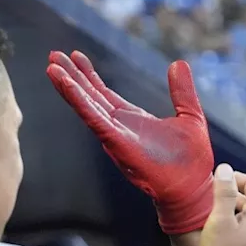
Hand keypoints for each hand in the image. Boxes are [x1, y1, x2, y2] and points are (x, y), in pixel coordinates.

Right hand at [46, 50, 213, 233]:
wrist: (194, 190)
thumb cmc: (192, 162)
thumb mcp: (190, 116)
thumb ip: (182, 91)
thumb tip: (178, 63)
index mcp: (134, 120)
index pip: (104, 94)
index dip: (89, 76)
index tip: (76, 57)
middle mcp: (120, 127)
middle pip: (89, 97)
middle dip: (72, 76)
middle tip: (53, 55)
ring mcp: (116, 136)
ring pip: (86, 106)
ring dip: (68, 86)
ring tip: (51, 67)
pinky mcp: (117, 144)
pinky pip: (94, 119)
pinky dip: (79, 102)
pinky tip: (67, 85)